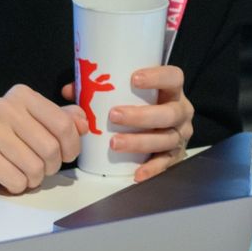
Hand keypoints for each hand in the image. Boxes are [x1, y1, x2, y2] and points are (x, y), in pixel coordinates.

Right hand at [0, 84, 84, 192]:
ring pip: (35, 167)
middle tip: (44, 166)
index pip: (63, 123)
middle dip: (52, 165)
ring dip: (36, 177)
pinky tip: (11, 176)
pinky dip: (19, 186)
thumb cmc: (15, 140)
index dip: (72, 145)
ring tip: (26, 171)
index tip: (67, 154)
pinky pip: (18, 181)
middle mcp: (3, 107)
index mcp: (22, 94)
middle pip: (51, 148)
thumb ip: (65, 120)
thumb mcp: (42, 123)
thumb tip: (84, 124)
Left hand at [102, 65, 193, 182]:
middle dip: (141, 115)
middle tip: (114, 115)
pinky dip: (151, 169)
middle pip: (169, 113)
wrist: (165, 126)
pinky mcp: (176, 156)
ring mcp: (180, 135)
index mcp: (172, 91)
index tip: (134, 79)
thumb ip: (100, 89)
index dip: (157, 77)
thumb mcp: (128, 92)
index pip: (173, 77)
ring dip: (140, 142)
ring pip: (166, 139)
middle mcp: (181, 112)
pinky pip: (166, 164)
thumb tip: (70, 90)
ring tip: (115, 143)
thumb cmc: (143, 104)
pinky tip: (136, 173)